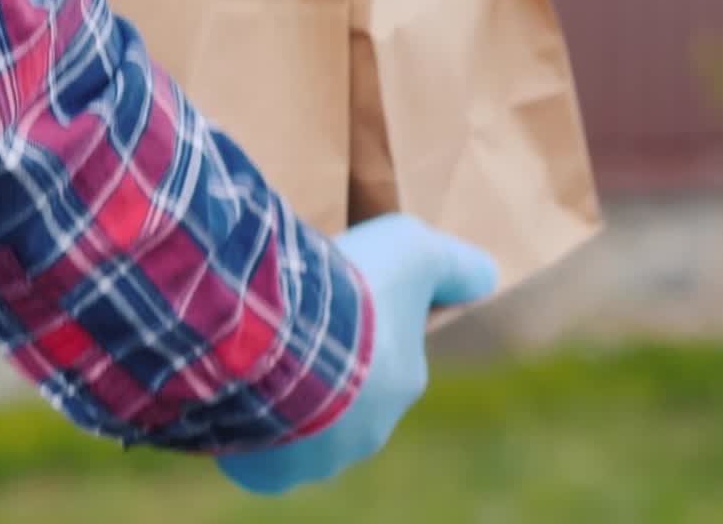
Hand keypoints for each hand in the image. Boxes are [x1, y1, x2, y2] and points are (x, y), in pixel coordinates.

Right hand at [217, 214, 497, 495]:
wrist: (279, 337)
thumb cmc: (349, 292)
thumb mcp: (412, 248)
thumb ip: (453, 263)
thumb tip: (488, 275)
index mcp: (401, 382)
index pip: (386, 354)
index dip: (357, 322)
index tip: (329, 295)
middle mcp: (368, 431)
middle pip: (345, 396)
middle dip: (324, 365)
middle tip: (289, 321)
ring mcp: (317, 459)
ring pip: (301, 426)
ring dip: (283, 397)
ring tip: (254, 350)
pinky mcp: (268, 473)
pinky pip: (258, 454)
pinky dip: (247, 427)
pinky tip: (235, 388)